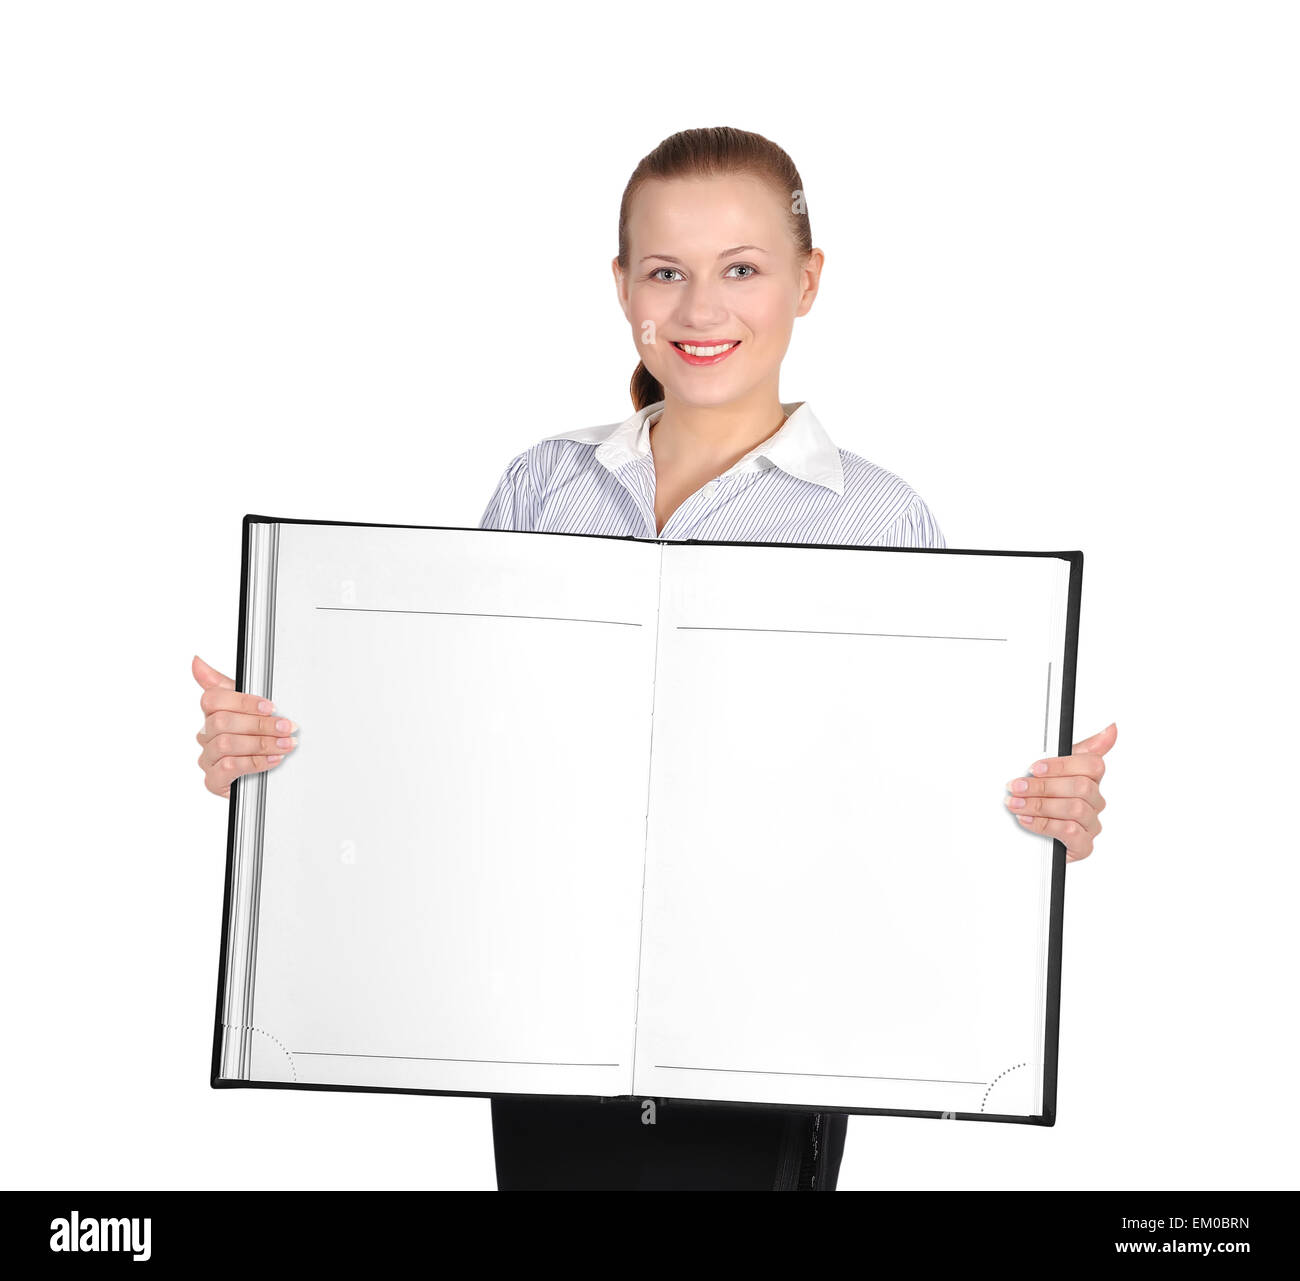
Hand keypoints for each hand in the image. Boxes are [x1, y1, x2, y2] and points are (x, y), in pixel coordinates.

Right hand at [193, 655, 297, 797]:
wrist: (265, 776)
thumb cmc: (256, 738)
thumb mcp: (249, 707)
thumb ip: (224, 684)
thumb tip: (196, 661)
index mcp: (212, 714)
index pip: (212, 699)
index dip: (242, 701)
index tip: (270, 706)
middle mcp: (206, 735)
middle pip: (222, 722)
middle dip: (260, 724)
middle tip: (286, 727)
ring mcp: (208, 759)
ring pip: (226, 744)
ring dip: (261, 744)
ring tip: (285, 744)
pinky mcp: (213, 781)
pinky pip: (228, 768)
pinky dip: (254, 763)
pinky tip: (273, 760)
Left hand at [1004, 722, 1115, 861]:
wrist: (1031, 837)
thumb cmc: (1045, 798)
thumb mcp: (1054, 768)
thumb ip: (1081, 748)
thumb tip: (1112, 729)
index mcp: (1090, 779)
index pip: (1092, 765)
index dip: (1062, 765)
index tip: (1034, 768)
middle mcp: (1095, 801)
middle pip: (1081, 787)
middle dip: (1043, 786)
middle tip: (1016, 787)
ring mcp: (1091, 825)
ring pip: (1075, 809)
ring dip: (1039, 805)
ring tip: (1016, 804)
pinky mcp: (1083, 846)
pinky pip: (1071, 832)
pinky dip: (1045, 824)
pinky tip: (1027, 820)